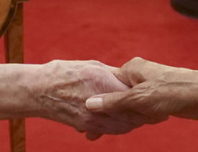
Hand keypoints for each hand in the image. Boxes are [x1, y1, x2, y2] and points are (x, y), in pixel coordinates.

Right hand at [32, 60, 158, 139]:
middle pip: (132, 114)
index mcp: (102, 83)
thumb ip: (113, 75)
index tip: (158, 97)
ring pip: (123, 125)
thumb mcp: (93, 66)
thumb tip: (129, 78)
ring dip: (135, 122)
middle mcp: (98, 103)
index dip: (147, 98)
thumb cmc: (65, 73)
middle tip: (158, 111)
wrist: (38, 90)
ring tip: (146, 116)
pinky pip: (110, 130)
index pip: (133, 95)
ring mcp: (92, 117)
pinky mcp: (86, 125)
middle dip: (146, 114)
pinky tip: (126, 121)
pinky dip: (121, 127)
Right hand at [84, 57, 197, 123]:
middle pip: (114, 94)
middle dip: (105, 112)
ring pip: (127, 103)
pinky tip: (124, 128)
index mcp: (132, 68)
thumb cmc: (173, 91)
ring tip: (100, 133)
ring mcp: (148, 85)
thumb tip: (88, 104)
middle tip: (90, 131)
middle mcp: (138, 74)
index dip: (94, 100)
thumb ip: (114, 102)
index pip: (105, 83)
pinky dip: (132, 117)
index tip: (82, 115)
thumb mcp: (139, 98)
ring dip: (118, 116)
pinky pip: (138, 108)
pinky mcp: (157, 96)